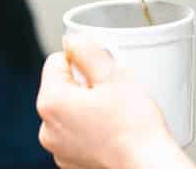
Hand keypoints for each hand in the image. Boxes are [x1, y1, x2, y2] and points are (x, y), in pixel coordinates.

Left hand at [36, 35, 191, 168]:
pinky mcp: (72, 163)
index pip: (56, 61)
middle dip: (86, 85)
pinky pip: (78, 135)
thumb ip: (88, 51)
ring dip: (89, 108)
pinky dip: (92, 130)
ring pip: (71, 112)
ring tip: (116, 113)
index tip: (102, 69)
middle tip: (113, 91)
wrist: (148, 167)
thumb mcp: (113, 75)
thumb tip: (73, 40)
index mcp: (51, 102)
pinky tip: (113, 131)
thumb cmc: (135, 128)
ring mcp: (59, 150)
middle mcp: (48, 129)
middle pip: (62, 88)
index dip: (81, 59)